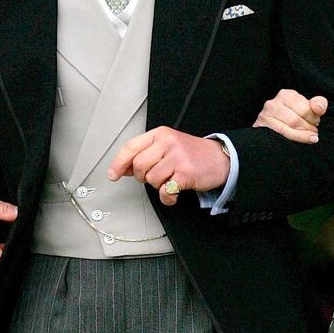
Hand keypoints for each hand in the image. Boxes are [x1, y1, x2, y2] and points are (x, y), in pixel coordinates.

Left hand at [108, 127, 230, 205]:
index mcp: (160, 134)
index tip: (113, 174)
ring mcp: (178, 157)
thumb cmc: (192, 154)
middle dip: (143, 177)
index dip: (119, 163)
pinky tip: (173, 193)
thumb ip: (147, 153)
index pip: (131, 147)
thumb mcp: (168, 146)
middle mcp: (168, 143)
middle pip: (139, 165)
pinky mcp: (186, 173)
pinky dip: (167, 197)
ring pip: (151, 179)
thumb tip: (124, 168)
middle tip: (155, 177)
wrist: (220, 158)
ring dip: (158, 186)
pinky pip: (165, 191)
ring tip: (169, 181)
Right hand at [253, 89, 327, 142]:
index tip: (315, 122)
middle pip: (295, 120)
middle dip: (307, 128)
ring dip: (301, 136)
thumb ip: (319, 104)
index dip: (313, 118)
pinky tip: (299, 141)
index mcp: (286, 94)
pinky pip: (279, 135)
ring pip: (287, 129)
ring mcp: (265, 115)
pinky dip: (292, 139)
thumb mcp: (309, 107)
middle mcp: (273, 103)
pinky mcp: (261, 126)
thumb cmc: (296, 116)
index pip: (305, 109)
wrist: (275, 127)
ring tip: (309, 137)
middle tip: (313, 132)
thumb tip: (318, 109)